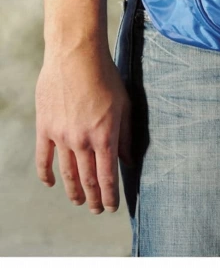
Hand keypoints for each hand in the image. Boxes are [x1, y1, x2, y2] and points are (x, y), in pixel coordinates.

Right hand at [35, 44, 131, 213]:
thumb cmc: (106, 78)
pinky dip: (46, 173)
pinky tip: (50, 184)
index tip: (112, 208)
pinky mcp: (44, 128)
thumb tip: (128, 160)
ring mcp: (61, 136)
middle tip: (96, 210)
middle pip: (87, 179)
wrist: (76, 57)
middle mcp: (82, 142)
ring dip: (73, 191)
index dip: (109, 196)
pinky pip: (43, 157)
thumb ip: (125, 136)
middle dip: (93, 198)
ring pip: (66, 173)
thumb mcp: (124, 106)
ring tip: (78, 202)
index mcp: (105, 137)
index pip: (107, 177)